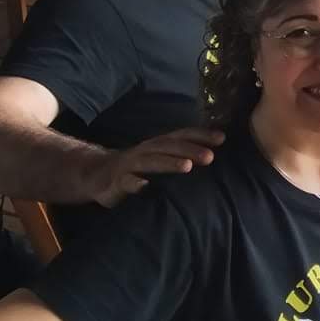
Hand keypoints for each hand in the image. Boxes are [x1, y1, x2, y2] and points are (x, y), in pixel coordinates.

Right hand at [92, 128, 224, 206]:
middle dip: (190, 149)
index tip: (222, 138)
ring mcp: (130, 165)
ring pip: (150, 162)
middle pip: (169, 147)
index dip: (201, 134)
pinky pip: (126, 182)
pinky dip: (135, 183)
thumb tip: (215, 151)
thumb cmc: (139, 166)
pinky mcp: (117, 182)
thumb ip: (183, 154)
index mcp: (159, 145)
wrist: (97, 174)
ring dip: (169, 163)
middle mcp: (146, 150)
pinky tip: (145, 186)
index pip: (181, 135)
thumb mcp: (160, 157)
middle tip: (210, 156)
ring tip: (187, 166)